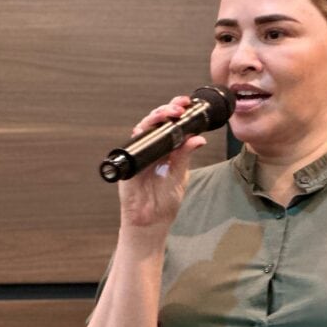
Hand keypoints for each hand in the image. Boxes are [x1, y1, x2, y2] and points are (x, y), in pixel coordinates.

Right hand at [118, 95, 206, 230]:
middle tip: (179, 107)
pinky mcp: (128, 164)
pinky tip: (146, 130)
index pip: (172, 126)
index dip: (178, 113)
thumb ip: (185, 157)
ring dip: (154, 118)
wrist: (151, 221)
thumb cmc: (164, 201)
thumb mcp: (179, 176)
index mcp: (167, 150)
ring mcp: (139, 154)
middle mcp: (152, 149)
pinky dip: (139, 136)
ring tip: (168, 114)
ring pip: (143, 128)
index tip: (189, 105)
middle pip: (156, 122)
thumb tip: (198, 139)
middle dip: (167, 110)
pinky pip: (131, 146)